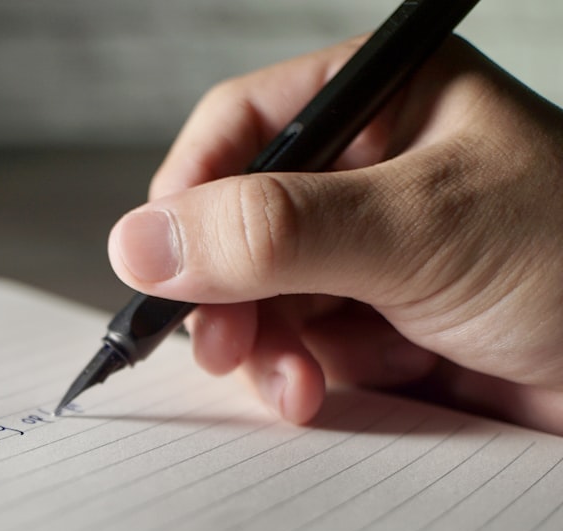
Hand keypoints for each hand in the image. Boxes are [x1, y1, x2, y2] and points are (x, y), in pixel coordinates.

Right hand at [108, 37, 562, 434]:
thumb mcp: (418, 227)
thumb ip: (276, 230)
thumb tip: (143, 241)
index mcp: (380, 107)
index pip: (241, 130)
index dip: (189, 196)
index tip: (161, 264)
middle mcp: (367, 177)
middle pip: (240, 225)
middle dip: (229, 293)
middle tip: (221, 345)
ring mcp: (370, 255)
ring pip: (264, 296)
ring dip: (269, 348)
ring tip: (293, 386)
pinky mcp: (379, 324)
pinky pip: (304, 346)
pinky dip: (308, 375)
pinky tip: (337, 391)